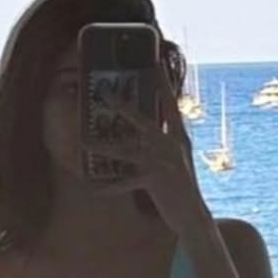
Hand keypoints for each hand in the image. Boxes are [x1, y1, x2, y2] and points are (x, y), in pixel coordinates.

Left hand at [85, 68, 209, 236]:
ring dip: (102, 146)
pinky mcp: (154, 181)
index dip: (163, 83)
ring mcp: (162, 162)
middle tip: (104, 92)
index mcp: (178, 137)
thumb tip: (153, 125)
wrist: (194, 215)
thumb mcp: (179, 158)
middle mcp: (171, 145)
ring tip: (83, 142)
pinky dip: (109, 187)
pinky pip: (125, 182)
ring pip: (126, 151)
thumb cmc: (183, 187)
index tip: (155, 61)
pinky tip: (93, 188)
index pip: (170, 104)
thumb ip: (167, 139)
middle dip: (123, 105)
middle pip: (143, 120)